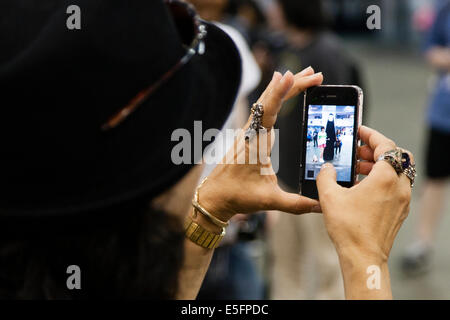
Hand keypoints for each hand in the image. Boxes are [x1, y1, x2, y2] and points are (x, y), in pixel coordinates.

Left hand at [200, 67, 323, 220]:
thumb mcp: (269, 200)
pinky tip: (281, 88)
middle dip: (294, 84)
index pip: (268, 112)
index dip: (279, 93)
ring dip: (286, 87)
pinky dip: (276, 96)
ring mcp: (249, 131)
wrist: (214, 197)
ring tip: (307, 75)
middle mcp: (251, 133)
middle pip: (271, 100)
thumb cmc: (237, 196)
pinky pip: (264, 109)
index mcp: (255, 144)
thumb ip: (296, 204)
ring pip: (267, 102)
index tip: (288, 75)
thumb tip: (321, 205)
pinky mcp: (249, 134)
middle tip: (316, 74)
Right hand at [317, 126, 411, 262]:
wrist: (363, 257)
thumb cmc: (349, 229)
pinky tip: (363, 188)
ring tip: (358, 169)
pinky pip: (396, 186)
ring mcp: (402, 200)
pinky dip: (383, 180)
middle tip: (359, 152)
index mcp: (385, 178)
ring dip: (379, 166)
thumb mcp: (329, 196)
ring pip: (397, 172)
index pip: (386, 145)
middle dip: (377, 150)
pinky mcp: (400, 211)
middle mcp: (399, 187)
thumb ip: (326, 175)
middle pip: (397, 156)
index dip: (372, 135)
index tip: (360, 131)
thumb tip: (327, 167)